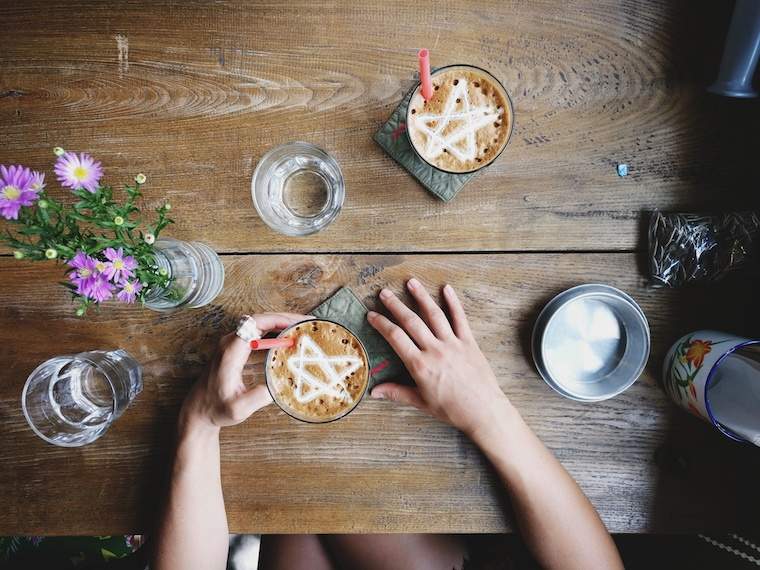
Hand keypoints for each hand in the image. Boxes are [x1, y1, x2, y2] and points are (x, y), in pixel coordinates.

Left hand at [179, 312, 308, 432]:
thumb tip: (281, 385)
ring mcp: (233, 345)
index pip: (255, 324)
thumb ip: (258, 397)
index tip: (296, 325)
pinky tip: (289, 340)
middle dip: (285, 319)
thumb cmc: (215, 409)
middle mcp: (230, 343)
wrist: (198, 411)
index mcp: (230, 351)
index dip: (277, 320)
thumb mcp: (238, 409)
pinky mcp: (236, 350)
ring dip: (281, 324)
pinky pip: (258, 335)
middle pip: (260, 320)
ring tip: (303, 328)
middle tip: (308, 323)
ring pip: (260, 325)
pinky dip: (276, 334)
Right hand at [367, 279, 511, 436]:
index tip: (372, 315)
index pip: (395, 338)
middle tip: (384, 293)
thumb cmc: (452, 409)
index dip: (382, 324)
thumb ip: (396, 393)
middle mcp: (435, 350)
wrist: (483, 411)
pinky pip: (460, 318)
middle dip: (395, 306)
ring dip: (421, 297)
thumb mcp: (421, 402)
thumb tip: (374, 392)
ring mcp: (453, 344)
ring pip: (434, 315)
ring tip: (411, 283)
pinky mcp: (469, 342)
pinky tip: (446, 289)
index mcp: (420, 365)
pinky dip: (454, 303)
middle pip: (411, 322)